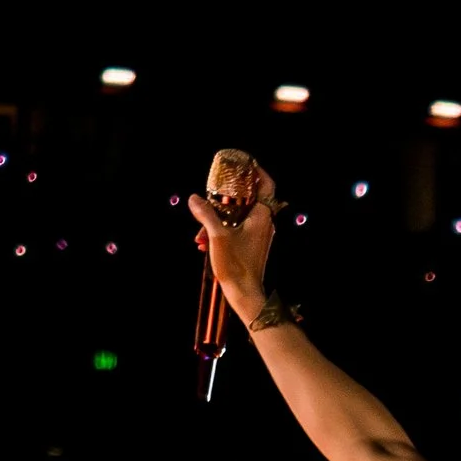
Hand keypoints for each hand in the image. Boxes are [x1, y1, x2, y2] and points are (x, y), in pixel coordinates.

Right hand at [186, 160, 282, 315]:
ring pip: (239, 217)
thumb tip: (194, 198)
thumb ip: (206, 215)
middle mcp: (264, 224)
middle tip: (215, 193)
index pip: (266, 184)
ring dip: (219, 220)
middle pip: (249, 199)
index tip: (244, 165)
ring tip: (201, 231)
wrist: (244, 295)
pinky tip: (204, 242)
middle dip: (228, 198)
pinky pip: (237, 231)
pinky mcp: (251, 247)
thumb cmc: (236, 266)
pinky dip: (222, 232)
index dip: (257, 172)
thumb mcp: (217, 236)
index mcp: (262, 216)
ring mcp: (258, 236)